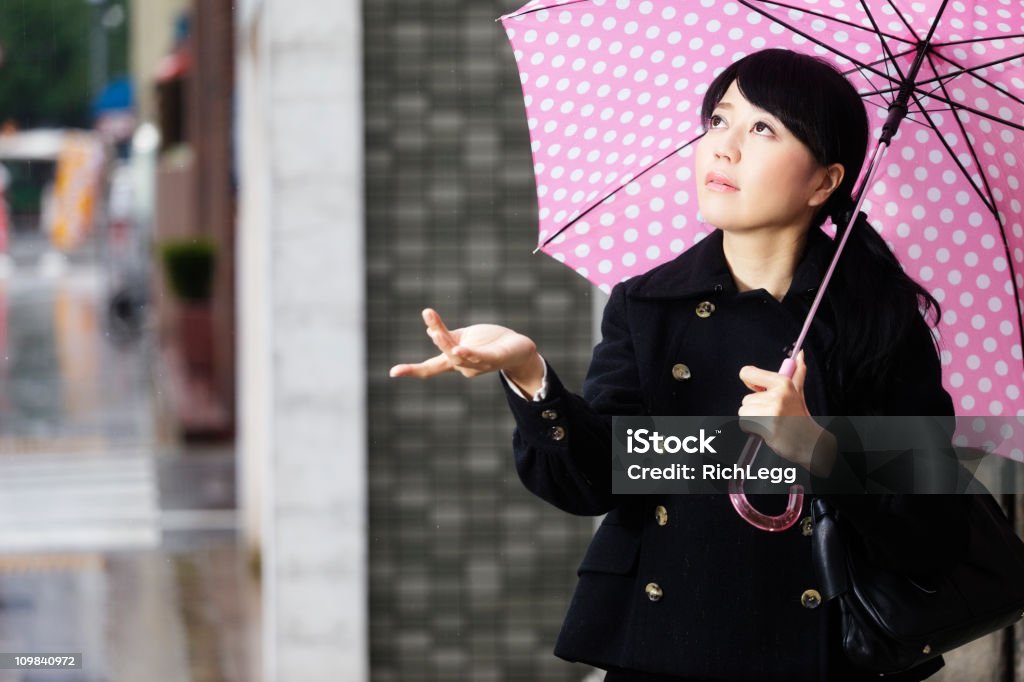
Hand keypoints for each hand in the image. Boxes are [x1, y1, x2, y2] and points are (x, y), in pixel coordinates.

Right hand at [389, 309, 541, 383]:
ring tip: (436, 332)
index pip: (430, 368)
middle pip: (445, 354)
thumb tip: (430, 330)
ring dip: (446, 343)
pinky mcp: (494, 359)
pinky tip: (459, 347)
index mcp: (455, 361)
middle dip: (437, 337)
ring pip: (458, 355)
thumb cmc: (490, 342)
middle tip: (428, 318)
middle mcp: (465, 367)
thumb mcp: (465, 336)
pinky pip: (478, 357)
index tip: (392, 373)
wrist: (519, 349)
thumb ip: (447, 335)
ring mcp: (479, 365)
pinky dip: (468, 353)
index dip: (412, 370)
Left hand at [737, 351, 832, 472]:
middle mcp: (777, 395)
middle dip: (756, 409)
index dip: (749, 381)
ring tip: (770, 423)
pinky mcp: (766, 426)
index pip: (747, 372)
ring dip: (753, 420)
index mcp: (783, 383)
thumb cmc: (799, 416)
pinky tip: (767, 431)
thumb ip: (797, 372)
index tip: (758, 389)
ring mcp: (772, 411)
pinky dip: (752, 429)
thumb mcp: (798, 392)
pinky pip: (745, 424)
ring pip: (744, 412)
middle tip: (773, 415)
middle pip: (745, 399)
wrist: (809, 442)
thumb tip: (800, 354)